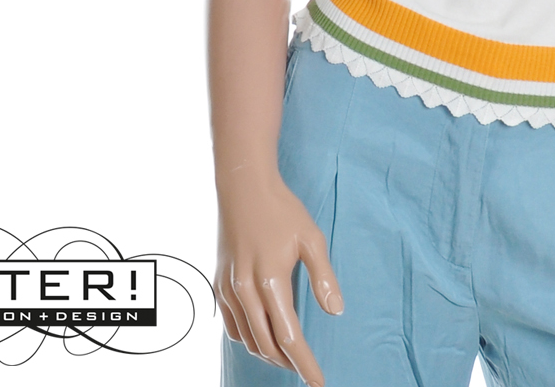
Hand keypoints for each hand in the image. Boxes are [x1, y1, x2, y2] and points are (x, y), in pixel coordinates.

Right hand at [214, 166, 342, 385]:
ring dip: (268, 353)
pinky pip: (232, 325)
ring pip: (247, 339)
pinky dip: (248, 339)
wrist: (243, 187)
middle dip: (288, 364)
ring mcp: (228, 289)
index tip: (318, 382)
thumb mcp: (311, 238)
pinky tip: (262, 336)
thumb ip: (324, 277)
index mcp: (271, 281)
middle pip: (266, 345)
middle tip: (307, 370)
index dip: (305, 364)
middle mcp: (245, 291)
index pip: (289, 337)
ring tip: (289, 356)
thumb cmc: (282, 210)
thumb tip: (336, 311)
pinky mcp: (218, 285)